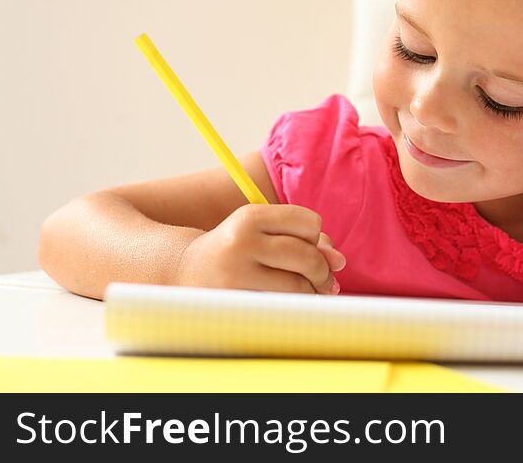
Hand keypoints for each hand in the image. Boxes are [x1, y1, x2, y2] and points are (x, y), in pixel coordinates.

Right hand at [174, 203, 345, 293]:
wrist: (183, 271)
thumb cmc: (236, 249)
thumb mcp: (263, 232)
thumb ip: (306, 239)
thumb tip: (339, 261)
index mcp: (251, 215)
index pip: (309, 222)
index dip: (315, 236)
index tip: (307, 245)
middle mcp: (242, 241)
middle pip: (306, 255)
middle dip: (322, 270)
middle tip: (325, 279)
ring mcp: (236, 273)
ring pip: (297, 284)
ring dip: (312, 291)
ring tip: (311, 292)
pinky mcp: (235, 301)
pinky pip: (282, 306)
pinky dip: (295, 306)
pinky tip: (292, 303)